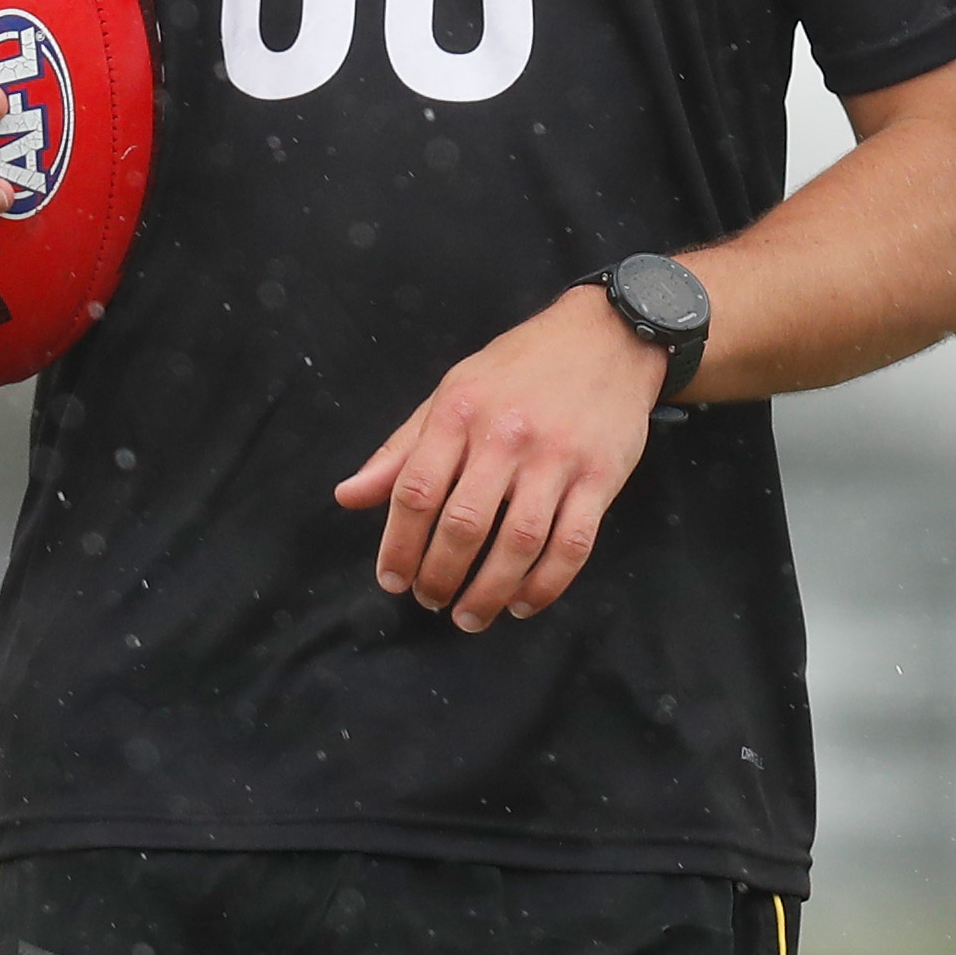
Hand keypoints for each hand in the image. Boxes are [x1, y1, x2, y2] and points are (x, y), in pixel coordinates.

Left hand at [333, 286, 661, 631]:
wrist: (608, 338)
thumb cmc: (520, 368)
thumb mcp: (452, 392)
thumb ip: (401, 449)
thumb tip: (348, 497)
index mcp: (460, 412)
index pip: (416, 491)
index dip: (398, 546)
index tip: (391, 580)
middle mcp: (507, 435)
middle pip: (464, 525)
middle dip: (439, 577)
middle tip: (429, 600)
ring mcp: (557, 458)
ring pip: (518, 544)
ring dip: (488, 593)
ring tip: (469, 616)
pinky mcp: (601, 477)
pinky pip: (572, 545)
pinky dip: (544, 586)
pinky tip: (521, 603)